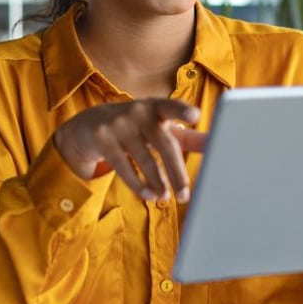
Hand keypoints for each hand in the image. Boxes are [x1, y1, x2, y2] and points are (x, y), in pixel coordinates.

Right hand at [53, 99, 205, 201]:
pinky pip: (123, 167)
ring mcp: (118, 125)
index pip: (171, 106)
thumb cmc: (135, 127)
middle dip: (176, 172)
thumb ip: (187, 137)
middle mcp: (138, 112)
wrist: (87, 126)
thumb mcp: (158, 127)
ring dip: (157, 182)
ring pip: (144, 159)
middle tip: (186, 195)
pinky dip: (138, 184)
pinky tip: (149, 195)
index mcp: (156, 107)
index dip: (182, 110)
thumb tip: (214, 144)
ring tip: (166, 197)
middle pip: (164, 144)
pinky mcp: (102, 139)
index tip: (195, 115)